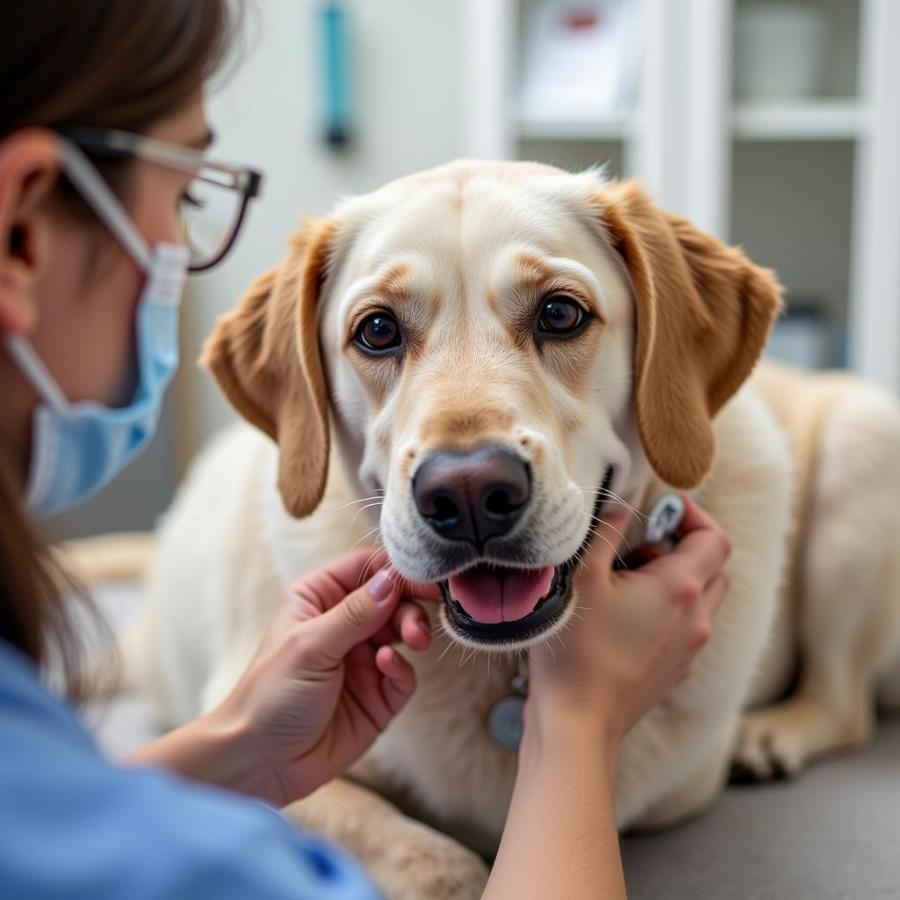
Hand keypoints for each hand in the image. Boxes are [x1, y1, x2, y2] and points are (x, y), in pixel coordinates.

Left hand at [214, 548, 440, 805]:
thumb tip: (392, 579)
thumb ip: (355, 612)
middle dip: (409, 606)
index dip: (395, 571)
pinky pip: (402, 673)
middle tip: (416, 624)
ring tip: (413, 640)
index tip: (423, 580)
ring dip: (412, 631)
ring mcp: (361, 660)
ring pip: (402, 632)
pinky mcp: (376, 696)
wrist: (261, 763)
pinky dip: (401, 668)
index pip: (365, 569)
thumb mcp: (310, 645)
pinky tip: (387, 669)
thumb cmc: (270, 695)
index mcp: (318, 599)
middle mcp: (342, 625)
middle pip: (391, 599)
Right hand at [526, 495, 730, 750]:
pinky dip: (668, 612)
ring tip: (626, 583)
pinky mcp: (674, 671)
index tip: (660, 511)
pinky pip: (686, 629)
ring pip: (702, 600)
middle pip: (714, 568)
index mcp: (680, 588)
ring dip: (675, 581)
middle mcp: (696, 619)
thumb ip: (608, 532)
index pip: (714, 538)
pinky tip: (623, 618)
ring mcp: (689, 650)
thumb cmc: (576, 650)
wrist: (578, 724)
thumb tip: (624, 505)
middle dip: (684, 547)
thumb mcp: (582, 576)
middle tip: (639, 549)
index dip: (692, 515)